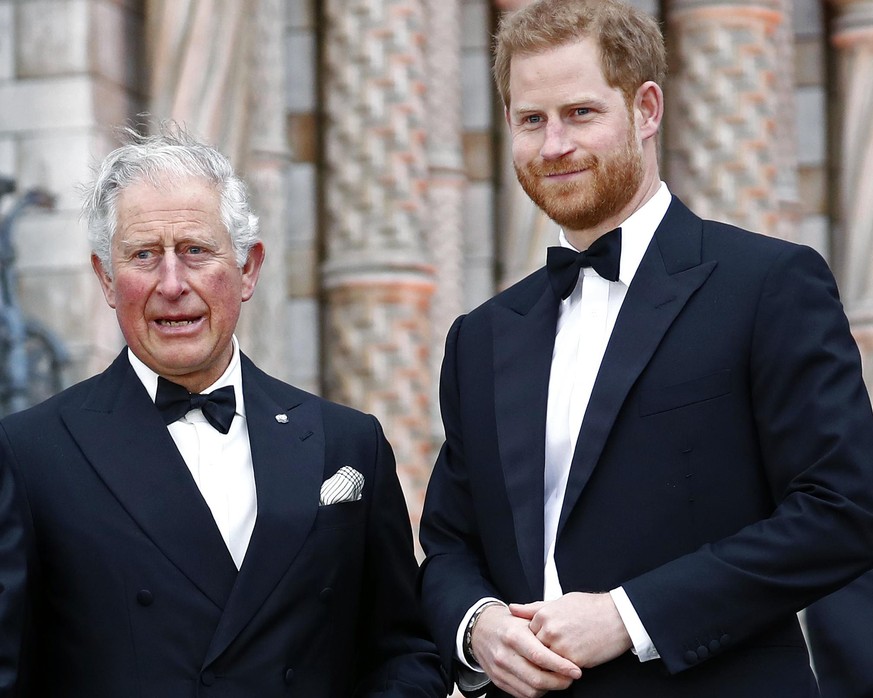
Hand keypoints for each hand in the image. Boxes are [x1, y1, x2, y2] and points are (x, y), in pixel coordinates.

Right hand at [471, 603, 581, 697]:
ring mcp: (500, 670)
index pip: (540, 656)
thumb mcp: (524, 618)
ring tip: (559, 679)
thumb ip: (544, 628)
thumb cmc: (506, 623)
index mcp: (513, 636)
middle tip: (571, 677)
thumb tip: (567, 642)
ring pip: (531, 690)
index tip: (575, 670)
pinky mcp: (498, 680)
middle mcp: (505, 654)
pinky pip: (522, 694)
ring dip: (550, 688)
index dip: (560, 666)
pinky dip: (536, 691)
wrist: (480, 629)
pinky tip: (544, 682)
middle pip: (537, 679)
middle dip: (559, 681)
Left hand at [510, 592, 632, 668]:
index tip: (547, 636)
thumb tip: (511, 608)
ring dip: (552, 661)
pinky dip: (564, 668)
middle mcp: (549, 631)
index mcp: (544, 615)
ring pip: (546, 662)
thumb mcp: (560, 601)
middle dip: (542, 651)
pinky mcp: (573, 661)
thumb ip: (533, 608)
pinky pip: (561, 670)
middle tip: (557, 646)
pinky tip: (573, 659)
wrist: (618, 617)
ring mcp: (560, 647)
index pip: (527, 634)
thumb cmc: (590, 607)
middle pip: (534, 649)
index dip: (537, 637)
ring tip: (565, 653)